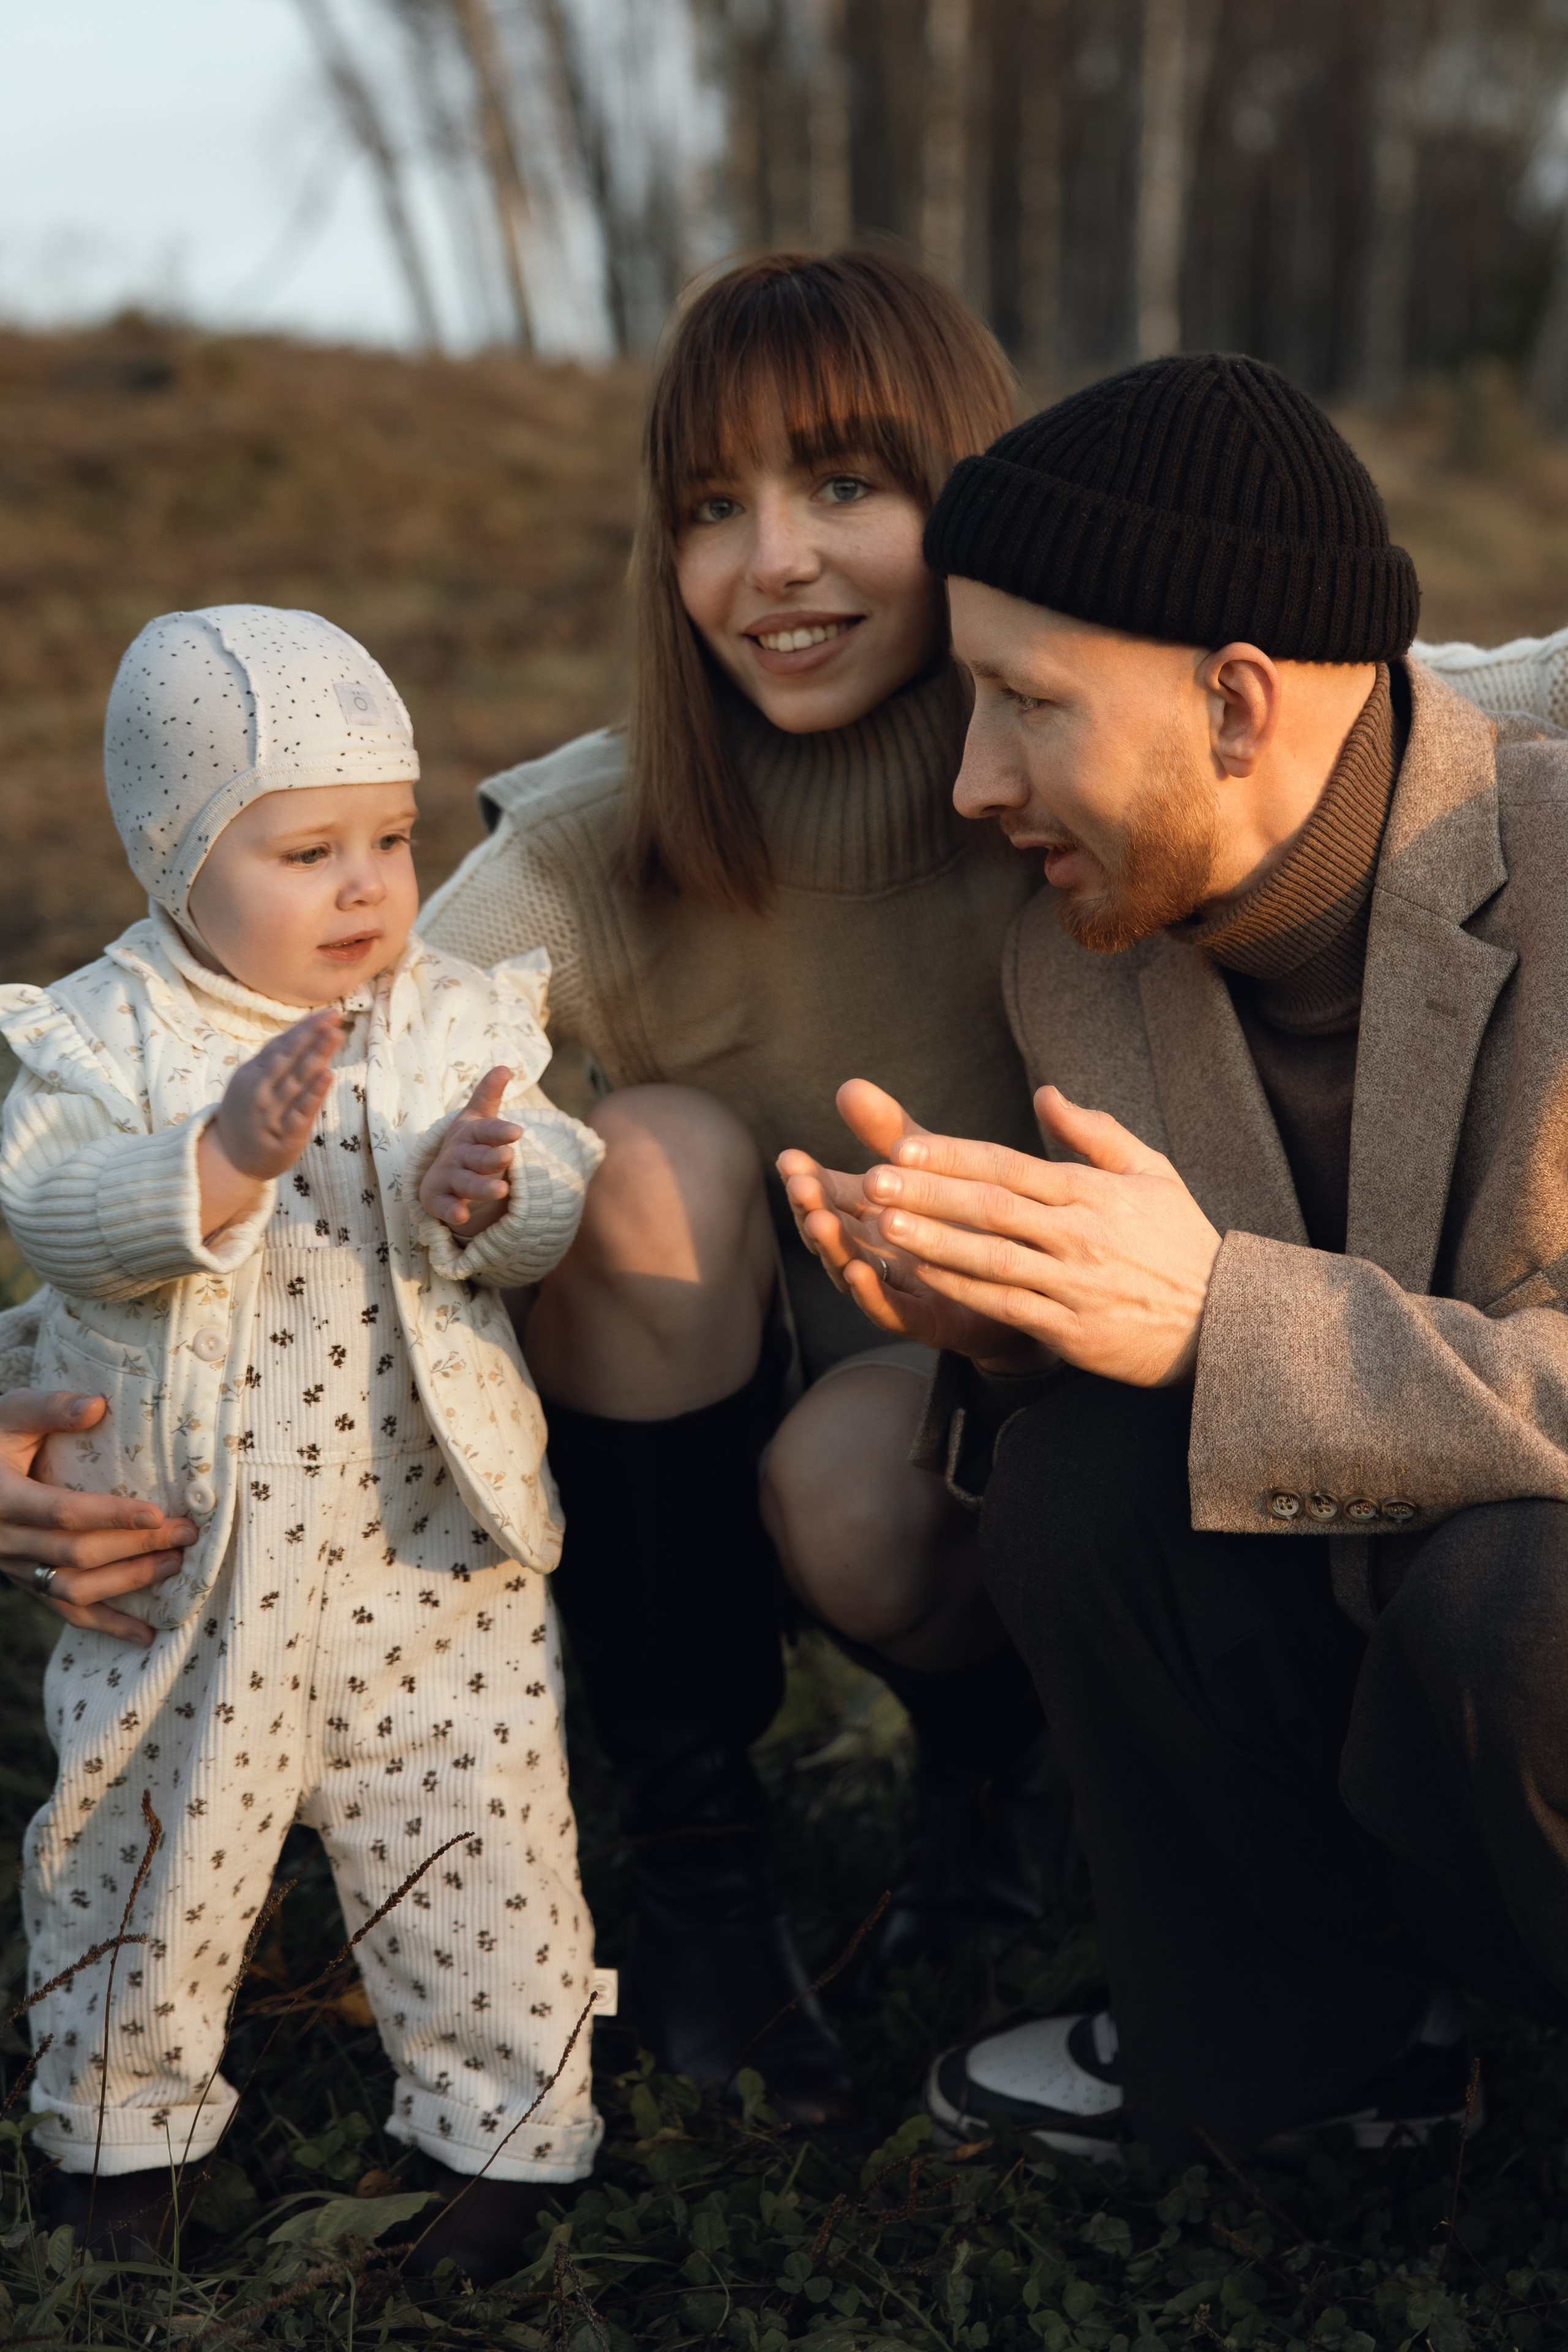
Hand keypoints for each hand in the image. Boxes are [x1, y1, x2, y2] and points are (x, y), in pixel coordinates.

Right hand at [0, 1389, 194, 1647]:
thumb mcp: (10, 1413)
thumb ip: (49, 1407)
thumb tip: (97, 1406)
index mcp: (2, 1498)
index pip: (61, 1512)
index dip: (109, 1516)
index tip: (157, 1513)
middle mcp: (5, 1540)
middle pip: (76, 1554)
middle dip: (135, 1548)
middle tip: (186, 1534)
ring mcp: (15, 1568)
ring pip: (72, 1590)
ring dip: (128, 1583)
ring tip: (175, 1565)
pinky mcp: (27, 1583)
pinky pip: (65, 1612)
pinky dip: (106, 1626)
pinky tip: (146, 1635)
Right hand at [200, 1009, 343, 1237]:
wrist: (230, 1161)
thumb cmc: (248, 1116)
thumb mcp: (251, 1085)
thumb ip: (274, 1063)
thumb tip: (301, 1033)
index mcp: (251, 1074)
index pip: (281, 1045)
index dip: (305, 1028)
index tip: (328, 1013)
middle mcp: (259, 1090)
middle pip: (289, 1057)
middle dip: (312, 1034)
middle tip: (335, 1015)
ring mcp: (270, 1113)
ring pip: (296, 1080)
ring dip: (316, 1056)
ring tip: (335, 1035)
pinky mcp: (284, 1135)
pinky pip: (300, 1111)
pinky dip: (314, 1093)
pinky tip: (328, 1075)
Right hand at [418, 1068, 518, 1240]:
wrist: (443, 1171)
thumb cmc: (471, 1143)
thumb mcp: (479, 1118)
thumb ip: (489, 1095)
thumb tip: (505, 1066)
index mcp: (470, 1133)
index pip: (485, 1130)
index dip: (499, 1131)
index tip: (518, 1131)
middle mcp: (457, 1154)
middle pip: (476, 1157)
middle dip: (491, 1158)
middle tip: (510, 1156)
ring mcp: (446, 1176)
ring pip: (464, 1183)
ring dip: (480, 1188)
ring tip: (502, 1192)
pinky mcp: (436, 1198)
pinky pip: (442, 1206)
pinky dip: (450, 1211)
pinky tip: (462, 1217)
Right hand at [778, 1081, 1048, 1370]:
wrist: (1030, 1281)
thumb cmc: (970, 1218)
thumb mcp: (932, 1166)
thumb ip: (890, 1132)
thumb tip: (848, 1086)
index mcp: (872, 1213)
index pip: (829, 1193)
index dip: (807, 1178)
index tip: (789, 1158)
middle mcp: (875, 1251)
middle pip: (832, 1232)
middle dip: (812, 1209)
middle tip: (800, 1188)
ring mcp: (896, 1289)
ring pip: (852, 1270)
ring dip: (833, 1249)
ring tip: (820, 1223)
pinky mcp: (924, 1322)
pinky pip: (891, 1311)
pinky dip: (871, 1295)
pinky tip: (858, 1273)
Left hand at [855, 1083, 1221, 1386]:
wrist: (1221, 1323)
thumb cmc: (1180, 1243)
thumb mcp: (1153, 1174)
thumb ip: (1095, 1132)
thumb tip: (1043, 1094)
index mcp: (1094, 1193)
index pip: (1010, 1166)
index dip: (954, 1156)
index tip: (904, 1146)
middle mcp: (1079, 1236)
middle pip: (991, 1208)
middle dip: (927, 1192)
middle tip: (872, 1179)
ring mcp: (1073, 1284)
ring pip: (990, 1259)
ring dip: (932, 1241)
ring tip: (880, 1224)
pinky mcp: (1070, 1329)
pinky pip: (1003, 1304)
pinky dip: (960, 1288)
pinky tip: (920, 1273)